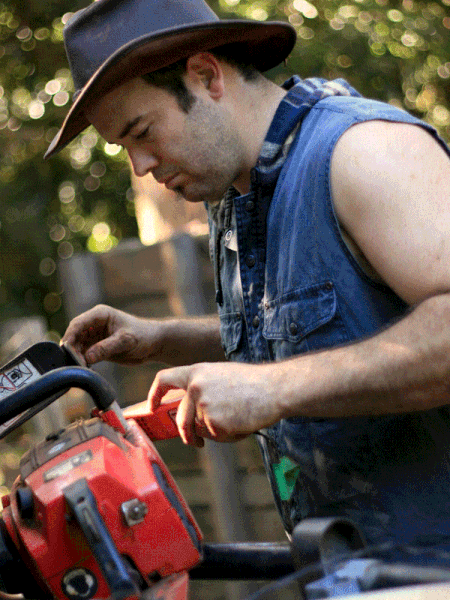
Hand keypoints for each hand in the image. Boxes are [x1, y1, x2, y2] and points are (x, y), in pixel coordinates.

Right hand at [61, 304, 162, 365]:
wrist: (154, 343)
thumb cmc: (143, 335)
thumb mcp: (125, 341)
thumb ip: (105, 348)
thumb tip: (86, 357)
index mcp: (100, 314)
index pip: (78, 323)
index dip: (70, 336)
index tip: (66, 350)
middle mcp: (94, 323)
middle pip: (75, 335)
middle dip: (72, 348)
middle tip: (74, 363)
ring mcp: (95, 335)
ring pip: (78, 345)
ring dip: (76, 356)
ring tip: (79, 368)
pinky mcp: (98, 347)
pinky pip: (84, 353)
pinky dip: (82, 360)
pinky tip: (84, 368)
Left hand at [148, 362, 282, 446]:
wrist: (275, 389)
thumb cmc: (253, 383)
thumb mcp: (221, 375)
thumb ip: (202, 388)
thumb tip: (188, 409)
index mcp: (197, 372)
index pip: (165, 379)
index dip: (154, 393)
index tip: (152, 406)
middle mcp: (196, 387)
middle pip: (180, 418)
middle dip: (185, 433)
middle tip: (194, 441)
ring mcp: (204, 405)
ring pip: (200, 429)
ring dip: (215, 431)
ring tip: (236, 418)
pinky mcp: (214, 422)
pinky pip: (215, 437)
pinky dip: (228, 435)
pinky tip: (242, 422)